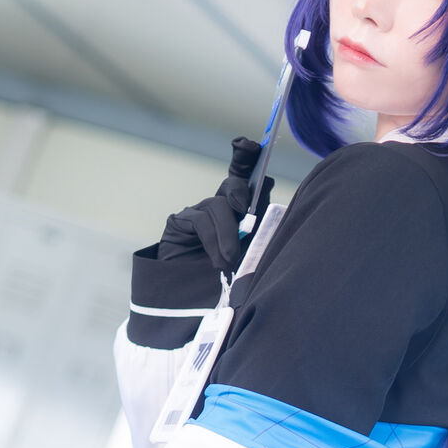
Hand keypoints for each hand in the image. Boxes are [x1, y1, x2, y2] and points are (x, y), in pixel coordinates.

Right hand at [158, 137, 273, 275]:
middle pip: (233, 184)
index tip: (252, 145)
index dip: (248, 157)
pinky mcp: (179, 222)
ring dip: (227, 234)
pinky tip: (217, 261)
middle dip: (241, 192)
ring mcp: (198, 210)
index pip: (246, 175)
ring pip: (218, 206)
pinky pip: (200, 221)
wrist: (196, 302)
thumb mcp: (253, 250)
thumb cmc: (231, 276)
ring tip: (230, 260)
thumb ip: (262, 224)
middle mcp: (220, 204)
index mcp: (241, 208)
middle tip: (246, 211)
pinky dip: (212, 241)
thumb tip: (268, 188)